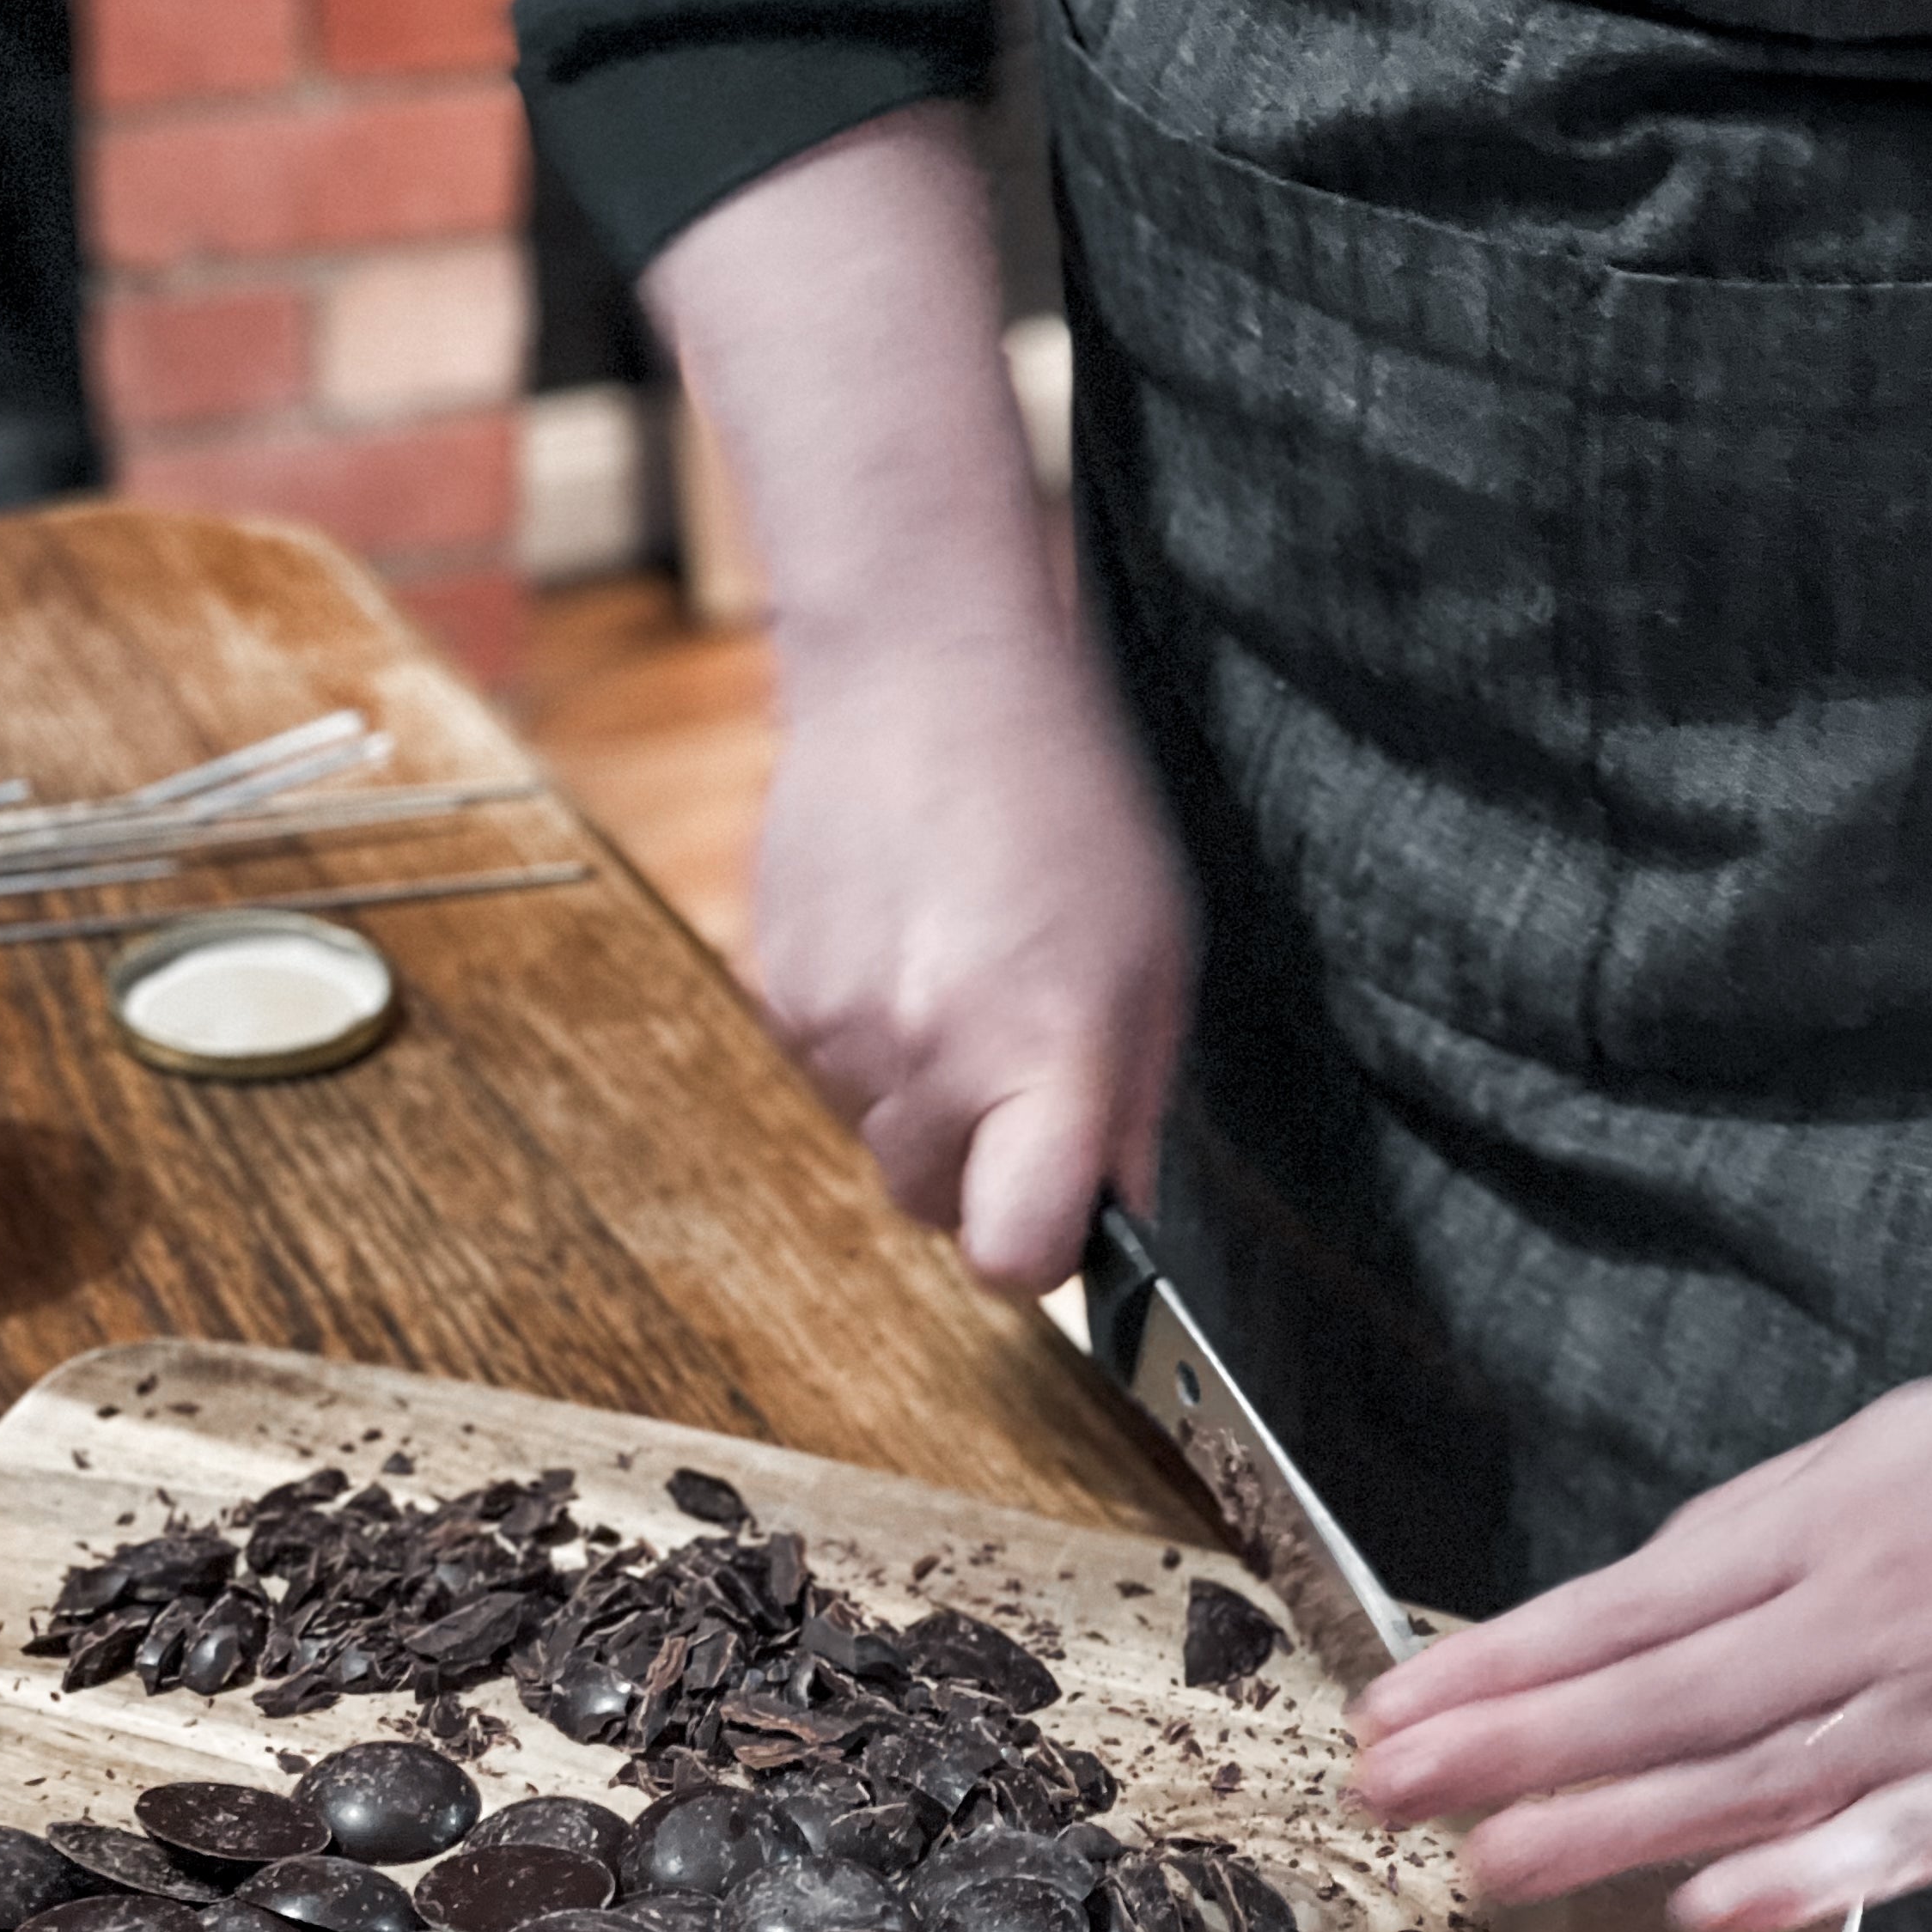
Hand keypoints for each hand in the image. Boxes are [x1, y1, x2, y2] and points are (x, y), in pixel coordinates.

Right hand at [757, 636, 1189, 1289]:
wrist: (923, 675)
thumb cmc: (1064, 806)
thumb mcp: (1154, 956)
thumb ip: (1131, 1106)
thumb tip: (1116, 1220)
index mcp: (1041, 1054)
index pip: (1015, 1256)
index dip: (1039, 1256)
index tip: (1060, 1219)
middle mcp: (928, 1056)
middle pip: (935, 1208)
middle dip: (979, 1165)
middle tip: (1015, 1053)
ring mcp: (837, 1030)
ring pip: (878, 1139)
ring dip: (920, 1093)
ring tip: (958, 966)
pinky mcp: (777, 994)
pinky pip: (830, 1074)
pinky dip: (869, 1038)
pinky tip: (905, 940)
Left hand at [1346, 1341, 1931, 1931]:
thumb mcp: (1885, 1451)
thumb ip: (1758, 1532)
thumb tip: (1641, 1598)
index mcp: (1819, 1528)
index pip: (1618, 1608)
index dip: (1499, 1665)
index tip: (1401, 1704)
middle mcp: (1857, 1620)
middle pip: (1648, 1695)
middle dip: (1505, 1747)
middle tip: (1391, 1786)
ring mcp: (1931, 1713)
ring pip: (1740, 1776)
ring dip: (1605, 1825)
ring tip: (1491, 1861)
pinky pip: (1886, 1842)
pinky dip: (1795, 1879)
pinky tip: (1705, 1908)